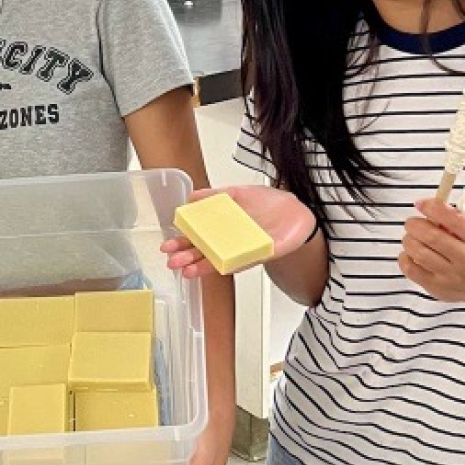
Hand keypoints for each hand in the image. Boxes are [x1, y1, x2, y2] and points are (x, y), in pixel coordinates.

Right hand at [161, 185, 315, 278]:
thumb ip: (216, 195)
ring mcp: (245, 250)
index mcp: (224, 230)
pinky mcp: (262, 254)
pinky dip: (230, 264)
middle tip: (172, 262)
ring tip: (186, 271)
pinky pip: (245, 261)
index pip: (199, 239)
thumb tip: (191, 197)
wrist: (297, 210)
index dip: (183, 243)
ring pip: (221, 261)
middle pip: (206, 253)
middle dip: (188, 258)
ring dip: (203, 267)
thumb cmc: (269, 204)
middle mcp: (232, 243)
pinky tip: (217, 267)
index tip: (167, 247)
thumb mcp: (238, 194)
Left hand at [399, 197, 464, 304]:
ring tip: (413, 239)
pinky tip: (412, 254)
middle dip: (415, 225)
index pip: (455, 220)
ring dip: (409, 240)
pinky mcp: (437, 288)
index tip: (421, 204)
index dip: (433, 208)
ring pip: (418, 253)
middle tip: (412, 223)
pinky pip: (410, 269)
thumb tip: (424, 205)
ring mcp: (452, 277)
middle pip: (432, 237)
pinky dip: (405, 257)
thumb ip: (451, 219)